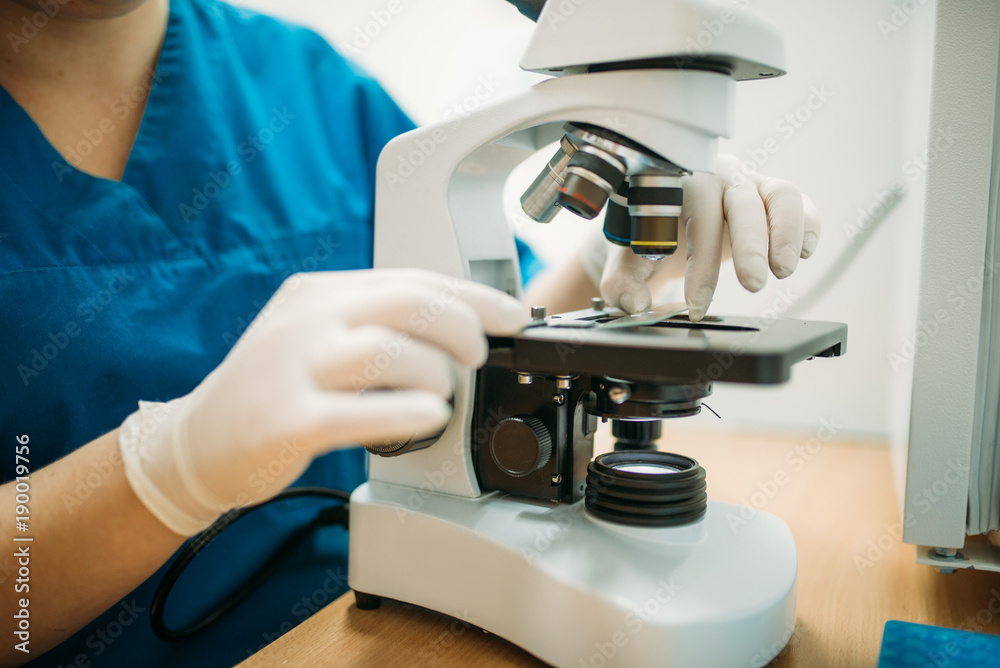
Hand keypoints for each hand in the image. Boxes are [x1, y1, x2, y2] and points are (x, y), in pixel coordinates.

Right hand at [118, 269, 526, 535]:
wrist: (193, 444)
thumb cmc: (269, 391)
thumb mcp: (315, 336)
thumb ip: (374, 325)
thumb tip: (457, 327)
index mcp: (319, 294)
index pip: (411, 279)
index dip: (473, 295)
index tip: (513, 314)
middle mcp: (306, 320)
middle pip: (406, 301)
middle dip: (462, 325)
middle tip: (478, 353)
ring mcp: (293, 368)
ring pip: (386, 351)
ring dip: (434, 373)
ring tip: (442, 394)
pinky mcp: (287, 420)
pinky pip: (358, 411)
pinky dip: (407, 411)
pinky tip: (431, 415)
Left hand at [586, 155, 819, 320]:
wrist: (663, 218)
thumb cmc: (647, 233)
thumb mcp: (626, 256)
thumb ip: (621, 283)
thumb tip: (635, 306)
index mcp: (678, 184)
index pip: (695, 214)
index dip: (700, 260)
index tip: (697, 302)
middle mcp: (717, 176)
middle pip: (741, 198)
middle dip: (750, 243)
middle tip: (752, 284)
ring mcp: (749, 183)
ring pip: (779, 194)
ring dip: (786, 233)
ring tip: (783, 271)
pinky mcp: (773, 197)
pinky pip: (799, 203)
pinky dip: (808, 225)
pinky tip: (806, 253)